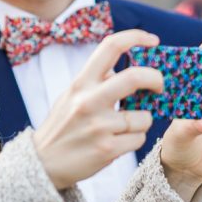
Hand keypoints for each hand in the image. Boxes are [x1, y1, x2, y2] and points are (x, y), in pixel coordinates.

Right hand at [34, 30, 163, 189]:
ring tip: (123, 128)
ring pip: (144, 117)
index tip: (153, 41)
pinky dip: (134, 140)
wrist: (42, 164)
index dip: (136, 37)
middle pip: (136, 77)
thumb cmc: (63, 126)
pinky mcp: (108, 149)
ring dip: (142, 122)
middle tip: (159, 85)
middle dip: (156, 79)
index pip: (111, 46)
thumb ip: (97, 81)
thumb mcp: (72, 96)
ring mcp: (99, 126)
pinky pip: (139, 139)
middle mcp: (89, 101)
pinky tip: (118, 143)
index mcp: (81, 83)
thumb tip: (128, 67)